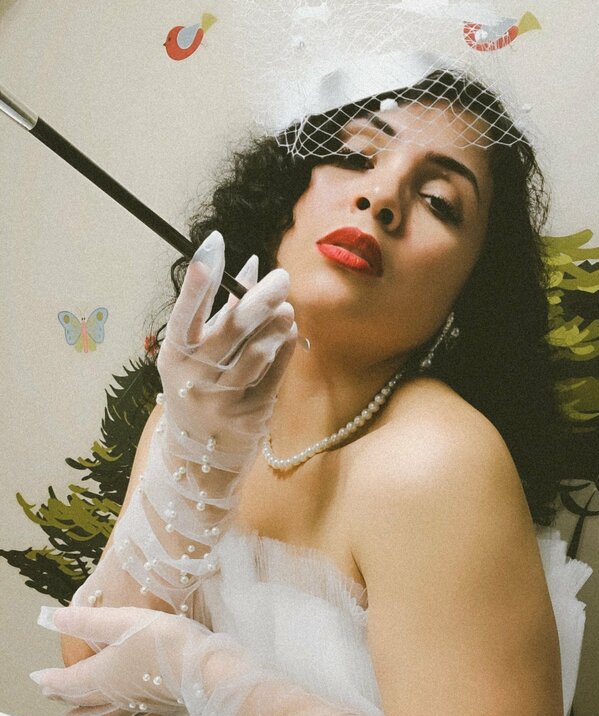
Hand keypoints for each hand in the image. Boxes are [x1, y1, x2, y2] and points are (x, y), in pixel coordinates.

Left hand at [31, 605, 210, 715]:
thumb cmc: (165, 642)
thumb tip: (56, 619)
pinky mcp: (157, 707)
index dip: (52, 680)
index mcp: (103, 675)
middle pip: (83, 701)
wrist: (204, 669)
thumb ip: (87, 621)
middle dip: (65, 700)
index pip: (69, 681)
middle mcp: (116, 694)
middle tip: (50, 700)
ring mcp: (137, 704)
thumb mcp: (122, 621)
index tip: (40, 679)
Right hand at [157, 231, 297, 478]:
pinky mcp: (246, 416)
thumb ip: (223, 310)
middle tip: (282, 279)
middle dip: (260, 298)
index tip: (215, 243)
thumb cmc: (200, 386)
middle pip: (231, 329)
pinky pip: (272, 375)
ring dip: (277, 327)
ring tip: (287, 310)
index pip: (185, 311)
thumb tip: (252, 265)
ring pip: (256, 354)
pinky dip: (283, 350)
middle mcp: (192, 377)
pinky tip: (289, 334)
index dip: (199, 278)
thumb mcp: (198, 351)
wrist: (200, 453)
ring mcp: (219, 400)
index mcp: (174, 354)